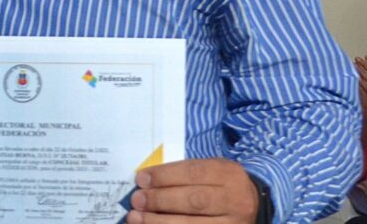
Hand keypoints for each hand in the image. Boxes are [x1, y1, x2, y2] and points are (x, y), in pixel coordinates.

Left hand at [126, 158, 258, 222]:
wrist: (252, 204)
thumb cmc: (219, 184)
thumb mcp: (209, 170)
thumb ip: (181, 174)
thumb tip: (145, 182)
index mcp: (228, 174)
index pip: (193, 172)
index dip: (164, 176)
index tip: (141, 179)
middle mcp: (236, 200)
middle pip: (194, 200)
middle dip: (161, 200)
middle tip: (137, 200)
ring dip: (160, 222)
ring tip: (137, 218)